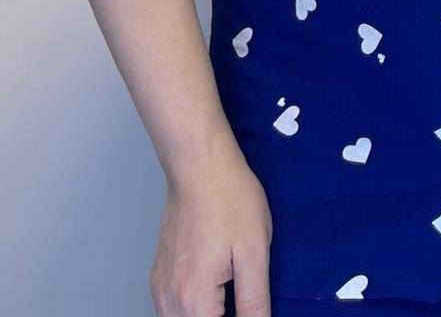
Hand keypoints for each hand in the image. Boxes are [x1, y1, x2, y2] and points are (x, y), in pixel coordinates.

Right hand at [151, 145, 272, 315]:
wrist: (200, 167)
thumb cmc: (231, 202)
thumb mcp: (254, 251)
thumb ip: (254, 300)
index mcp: (194, 301)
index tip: (251, 308)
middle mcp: (168, 301)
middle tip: (245, 301)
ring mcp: (159, 287)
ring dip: (206, 315)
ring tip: (233, 294)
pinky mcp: (158, 274)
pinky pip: (172, 308)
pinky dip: (193, 308)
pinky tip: (216, 288)